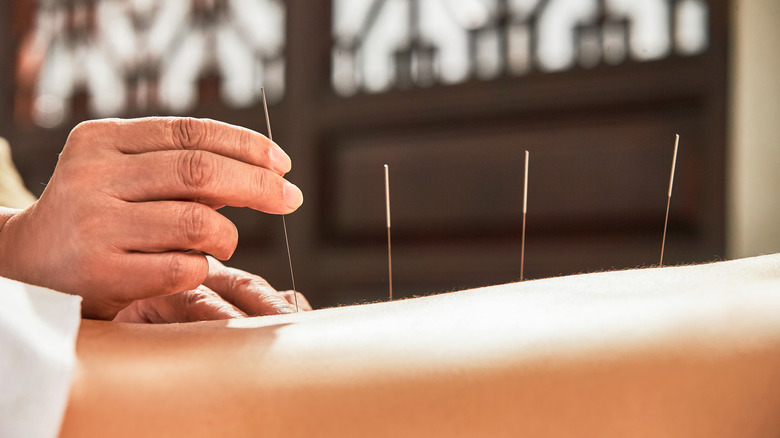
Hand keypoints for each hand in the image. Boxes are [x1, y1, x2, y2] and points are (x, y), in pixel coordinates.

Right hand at [0, 117, 302, 318]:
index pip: (190, 132)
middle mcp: (93, 176)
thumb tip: (267, 172)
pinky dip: (201, 268)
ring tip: (223, 244)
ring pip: (198, 222)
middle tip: (290, 199)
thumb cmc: (97, 215)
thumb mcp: (125, 174)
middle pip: (200, 171)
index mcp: (102, 139)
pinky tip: (191, 267)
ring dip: (228, 236)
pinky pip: (183, 268)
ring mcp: (95, 225)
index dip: (246, 145)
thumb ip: (182, 168)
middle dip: (259, 185)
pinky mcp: (100, 273)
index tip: (282, 163)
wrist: (25, 263)